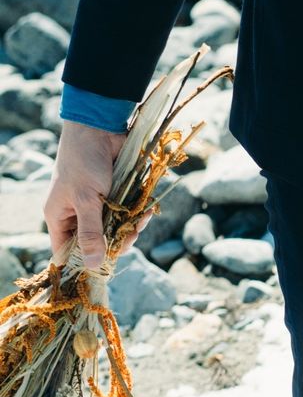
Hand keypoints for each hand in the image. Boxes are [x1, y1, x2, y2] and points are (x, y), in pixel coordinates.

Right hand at [44, 121, 149, 268]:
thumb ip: (91, 232)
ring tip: (141, 221)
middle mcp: (78, 214)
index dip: (84, 261)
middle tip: (130, 237)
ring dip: (132, 229)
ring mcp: (99, 206)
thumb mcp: (86, 199)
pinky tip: (148, 211)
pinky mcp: (117, 196)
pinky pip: (129, 214)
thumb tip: (93, 264)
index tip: (104, 266)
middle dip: (116, 243)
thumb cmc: (84, 162)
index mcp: (61, 218)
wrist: (100, 129)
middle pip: (98, 244)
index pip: (67, 251)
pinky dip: (139, 215)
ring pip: (117, 230)